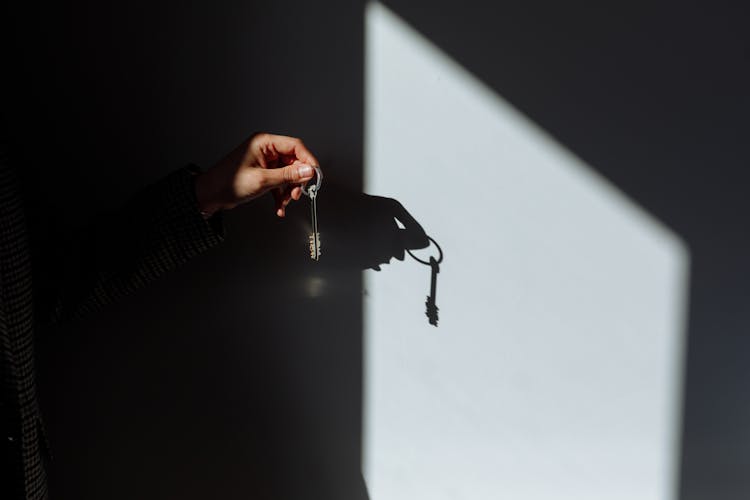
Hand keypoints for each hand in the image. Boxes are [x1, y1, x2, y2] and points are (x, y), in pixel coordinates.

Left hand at [195, 133, 319, 216]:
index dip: (307, 160)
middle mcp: (266, 149)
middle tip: (297, 193)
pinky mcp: (263, 173)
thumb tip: (308, 170)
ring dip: (289, 190)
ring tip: (285, 201)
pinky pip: (279, 181)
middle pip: (293, 161)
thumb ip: (288, 175)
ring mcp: (264, 161)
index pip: (295, 146)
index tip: (315, 175)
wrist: (210, 195)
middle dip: (297, 180)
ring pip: (288, 173)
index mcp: (264, 142)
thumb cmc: (228, 182)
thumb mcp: (263, 180)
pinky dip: (281, 194)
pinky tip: (279, 206)